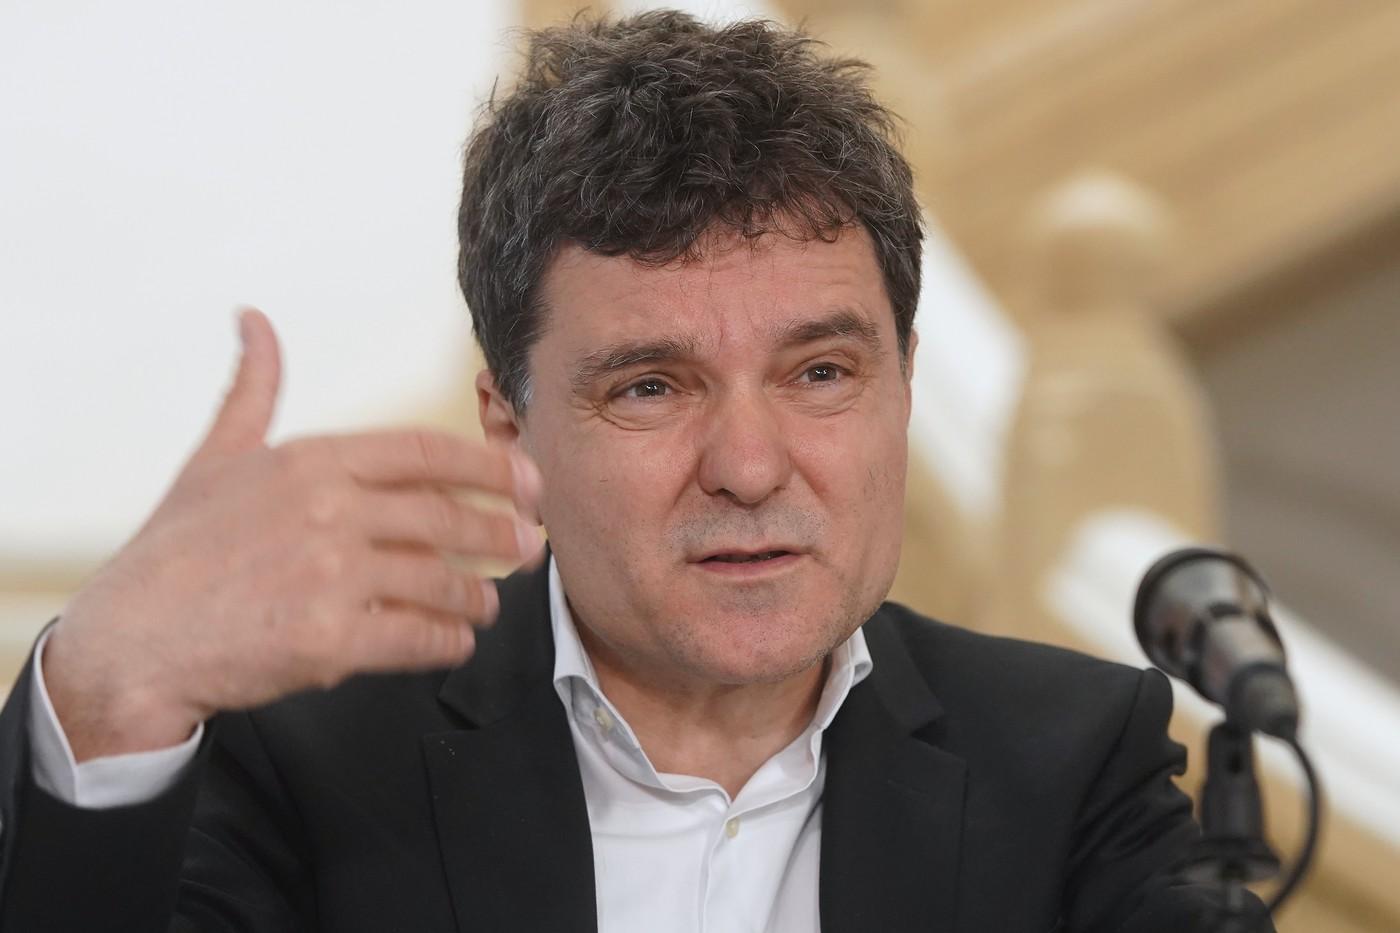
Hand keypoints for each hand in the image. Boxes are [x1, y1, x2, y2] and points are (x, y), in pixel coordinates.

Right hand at [42, 309, 542, 760]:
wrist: (129, 642)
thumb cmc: (175, 550)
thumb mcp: (214, 458)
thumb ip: (252, 390)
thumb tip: (254, 320)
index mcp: (310, 461)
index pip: (427, 452)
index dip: (490, 466)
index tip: (528, 481)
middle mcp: (327, 512)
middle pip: (447, 517)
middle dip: (501, 533)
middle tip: (530, 547)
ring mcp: (331, 577)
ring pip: (441, 582)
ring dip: (476, 595)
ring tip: (486, 602)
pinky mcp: (329, 640)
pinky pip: (418, 637)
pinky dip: (447, 641)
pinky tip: (454, 640)